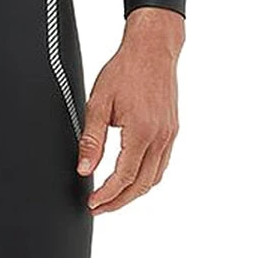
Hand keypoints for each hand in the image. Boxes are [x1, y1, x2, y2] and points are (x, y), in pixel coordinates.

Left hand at [77, 7, 183, 214]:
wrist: (152, 49)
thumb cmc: (125, 71)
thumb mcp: (99, 104)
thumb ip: (92, 140)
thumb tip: (84, 169)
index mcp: (142, 132)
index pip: (124, 177)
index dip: (107, 195)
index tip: (92, 204)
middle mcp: (160, 137)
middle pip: (142, 184)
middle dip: (119, 201)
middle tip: (99, 208)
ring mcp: (169, 135)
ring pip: (155, 178)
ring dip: (133, 193)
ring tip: (112, 198)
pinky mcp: (172, 131)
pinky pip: (162, 164)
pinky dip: (146, 178)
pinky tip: (131, 179)